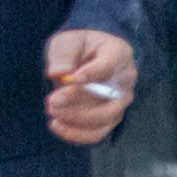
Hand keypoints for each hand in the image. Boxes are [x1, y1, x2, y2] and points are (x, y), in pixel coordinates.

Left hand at [43, 30, 138, 147]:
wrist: (85, 60)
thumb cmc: (78, 48)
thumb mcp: (67, 42)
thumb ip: (63, 55)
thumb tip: (59, 73)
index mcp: (118, 53)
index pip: (108, 65)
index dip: (91, 74)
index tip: (71, 78)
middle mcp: (125, 80)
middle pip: (110, 99)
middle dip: (78, 102)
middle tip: (52, 101)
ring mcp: (120, 102)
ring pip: (105, 119)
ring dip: (76, 119)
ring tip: (52, 112)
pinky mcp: (110, 119)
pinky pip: (97, 133)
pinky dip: (76, 134)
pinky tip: (56, 125)